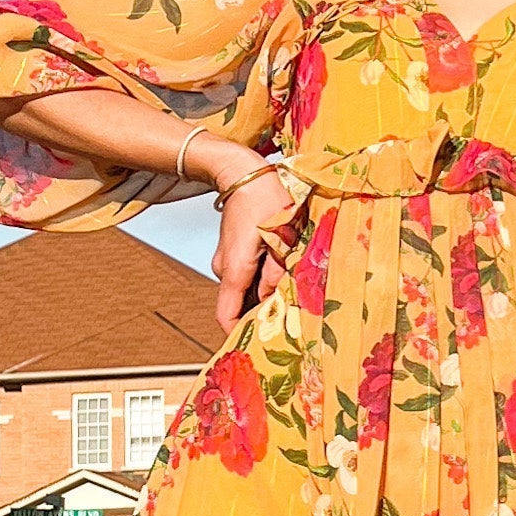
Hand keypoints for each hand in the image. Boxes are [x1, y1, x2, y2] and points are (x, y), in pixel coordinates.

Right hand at [213, 167, 296, 330]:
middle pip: (240, 303)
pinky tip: (282, 272)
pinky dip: (261, 278)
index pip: (226, 315)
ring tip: (292, 290)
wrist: (242, 172)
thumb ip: (278, 272)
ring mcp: (226, 260)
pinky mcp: (233, 251)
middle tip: (291, 316)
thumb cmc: (266, 199)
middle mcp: (224, 268)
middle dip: (262, 311)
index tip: (260, 343)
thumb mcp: (282, 237)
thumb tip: (274, 300)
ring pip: (245, 288)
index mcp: (234, 269)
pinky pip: (246, 274)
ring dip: (265, 292)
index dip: (240, 333)